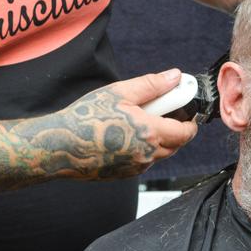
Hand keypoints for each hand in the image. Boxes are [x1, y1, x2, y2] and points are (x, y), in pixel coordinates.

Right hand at [59, 69, 197, 179]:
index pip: (186, 132)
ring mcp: (134, 168)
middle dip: (176, 129)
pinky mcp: (123, 175)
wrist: (59, 145)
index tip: (188, 110)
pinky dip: (144, 149)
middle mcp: (146, 155)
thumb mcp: (120, 92)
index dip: (191, 121)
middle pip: (176, 145)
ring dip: (160, 139)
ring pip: (159, 155)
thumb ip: (152, 85)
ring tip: (140, 121)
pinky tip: (126, 135)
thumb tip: (175, 76)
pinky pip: (143, 162)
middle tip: (165, 112)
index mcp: (150, 133)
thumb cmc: (86, 117)